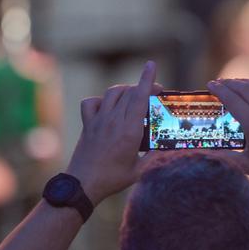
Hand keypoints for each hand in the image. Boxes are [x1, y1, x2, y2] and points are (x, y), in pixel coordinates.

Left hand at [66, 61, 155, 202]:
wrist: (83, 184)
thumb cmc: (112, 180)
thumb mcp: (139, 170)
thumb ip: (152, 155)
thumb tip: (165, 146)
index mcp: (130, 131)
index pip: (140, 97)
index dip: (147, 79)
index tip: (151, 65)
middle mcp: (114, 121)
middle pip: (129, 92)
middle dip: (143, 85)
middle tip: (155, 91)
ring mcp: (99, 121)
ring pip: (112, 93)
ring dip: (125, 90)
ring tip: (133, 95)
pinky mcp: (88, 124)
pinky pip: (91, 103)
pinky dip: (99, 100)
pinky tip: (106, 107)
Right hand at [206, 78, 248, 191]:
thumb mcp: (244, 164)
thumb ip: (222, 156)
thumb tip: (198, 154)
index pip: (232, 100)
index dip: (219, 90)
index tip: (210, 85)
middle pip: (244, 89)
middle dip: (229, 83)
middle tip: (219, 83)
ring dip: (245, 83)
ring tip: (235, 84)